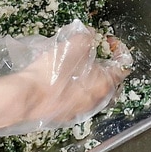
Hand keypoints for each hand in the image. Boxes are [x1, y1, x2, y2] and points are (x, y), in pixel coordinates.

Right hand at [0, 21, 130, 138]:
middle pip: (111, 81)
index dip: (118, 49)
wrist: (26, 97)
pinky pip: (77, 99)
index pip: (124, 66)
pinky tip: (63, 79)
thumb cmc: (55, 70)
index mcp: (106, 84)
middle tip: (95, 52)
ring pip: (93, 92)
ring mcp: (81, 111)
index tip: (107, 40)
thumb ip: (88, 36)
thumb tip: (90, 35)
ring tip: (78, 63)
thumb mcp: (76, 43)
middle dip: (106, 65)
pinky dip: (76, 88)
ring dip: (91, 77)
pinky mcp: (65, 116)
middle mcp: (97, 101)